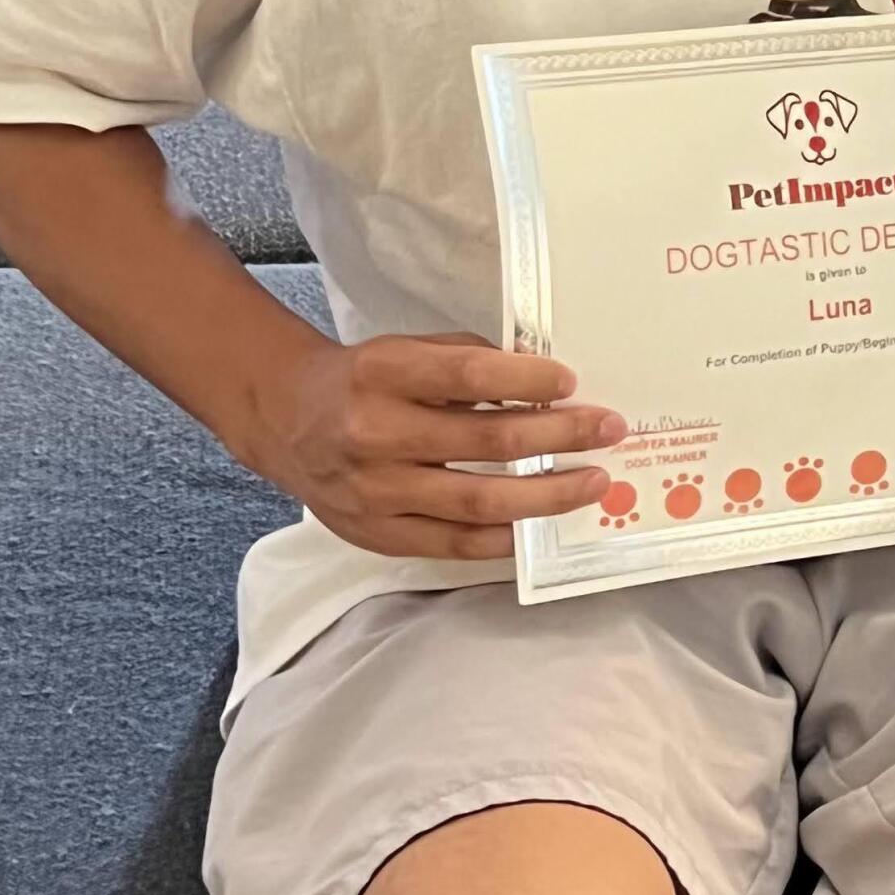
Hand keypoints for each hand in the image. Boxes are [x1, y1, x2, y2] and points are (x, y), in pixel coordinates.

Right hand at [249, 329, 626, 559]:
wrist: (286, 420)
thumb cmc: (364, 379)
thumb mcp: (406, 351)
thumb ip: (466, 362)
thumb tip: (546, 385)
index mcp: (383, 374)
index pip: (465, 376)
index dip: (524, 380)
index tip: (570, 382)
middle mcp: (375, 433)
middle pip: (485, 440)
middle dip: (559, 436)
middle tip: (608, 429)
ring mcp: (377, 492)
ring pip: (478, 500)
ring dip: (546, 493)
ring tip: (592, 482)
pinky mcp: (379, 534)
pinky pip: (456, 544)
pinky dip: (506, 536)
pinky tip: (540, 524)